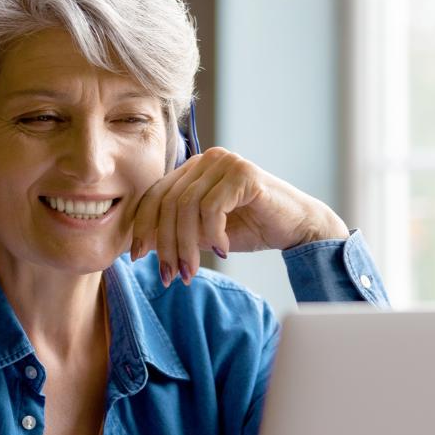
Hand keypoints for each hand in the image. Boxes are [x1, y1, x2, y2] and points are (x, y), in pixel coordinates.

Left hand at [131, 148, 348, 285]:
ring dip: (186, 246)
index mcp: (193, 169)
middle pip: (169, 202)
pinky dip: (212, 235)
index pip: (156, 194)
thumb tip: (141, 246)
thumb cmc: (250, 228)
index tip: (137, 257)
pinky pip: (212, 208)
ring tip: (191, 271)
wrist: (297, 228)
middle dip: (165, 244)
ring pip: (187, 207)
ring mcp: (225, 162)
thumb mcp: (203, 232)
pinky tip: (222, 251)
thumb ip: (176, 231)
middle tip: (169, 275)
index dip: (143, 226)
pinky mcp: (243, 173)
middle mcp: (206, 159)